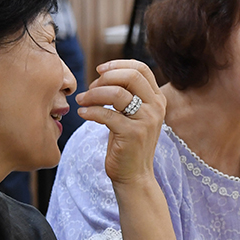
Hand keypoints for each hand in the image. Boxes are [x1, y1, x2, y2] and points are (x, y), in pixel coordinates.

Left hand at [76, 59, 165, 184]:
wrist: (133, 175)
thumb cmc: (127, 143)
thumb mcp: (132, 114)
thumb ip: (126, 94)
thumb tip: (103, 74)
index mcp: (157, 99)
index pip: (141, 69)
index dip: (118, 64)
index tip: (99, 70)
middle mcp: (156, 107)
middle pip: (131, 76)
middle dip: (105, 78)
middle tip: (90, 88)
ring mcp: (146, 121)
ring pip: (116, 93)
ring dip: (93, 94)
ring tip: (81, 101)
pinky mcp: (133, 134)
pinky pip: (106, 114)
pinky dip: (90, 111)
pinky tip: (82, 113)